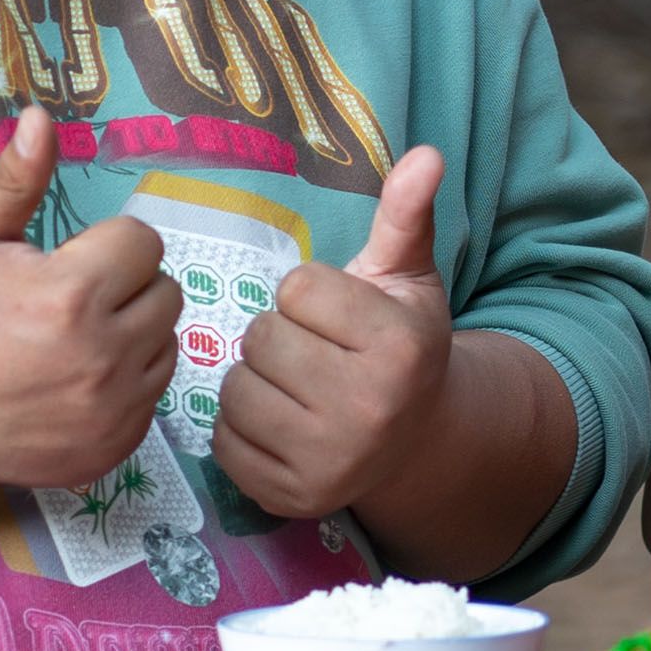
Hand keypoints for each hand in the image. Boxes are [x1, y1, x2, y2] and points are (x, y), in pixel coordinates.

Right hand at [0, 106, 180, 492]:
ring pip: (166, 346)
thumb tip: (43, 117)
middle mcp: (101, 356)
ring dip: (132, 335)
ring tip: (69, 340)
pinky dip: (126, 387)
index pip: (143, 242)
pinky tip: (73, 383)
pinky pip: (153, 399)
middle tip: (67, 301)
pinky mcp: (110, 450)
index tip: (64, 261)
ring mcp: (109, 411)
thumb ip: (14, 178)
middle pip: (165, 292)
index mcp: (70, 294)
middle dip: (125, 286)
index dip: (105, 244)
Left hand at [211, 145, 455, 520]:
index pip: (298, 288)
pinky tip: (281, 424)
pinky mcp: (292, 496)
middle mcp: (368, 407)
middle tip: (314, 353)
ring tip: (296, 387)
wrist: (418, 440)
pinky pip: (223, 441)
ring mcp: (329, 459)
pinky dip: (240, 429)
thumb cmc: (400, 344)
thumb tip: (426, 153)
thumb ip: (405, 215)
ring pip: (236, 389)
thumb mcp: (406, 276)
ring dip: (255, 381)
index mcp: (398, 345)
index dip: (311, 295)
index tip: (339, 316)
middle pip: (263, 338)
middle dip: (280, 337)